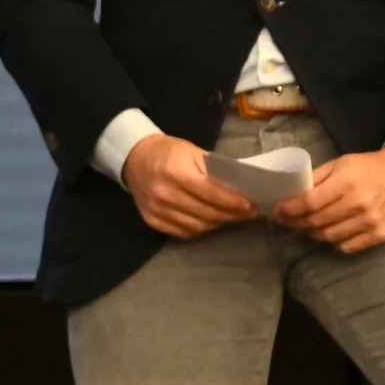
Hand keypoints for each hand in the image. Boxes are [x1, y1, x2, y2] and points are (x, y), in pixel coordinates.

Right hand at [121, 134, 257, 239]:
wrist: (134, 157)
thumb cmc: (169, 152)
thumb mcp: (193, 152)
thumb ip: (215, 170)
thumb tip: (241, 189)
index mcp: (176, 172)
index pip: (211, 193)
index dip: (233, 202)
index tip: (250, 205)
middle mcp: (164, 193)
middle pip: (207, 212)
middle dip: (231, 214)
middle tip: (246, 213)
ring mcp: (157, 209)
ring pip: (198, 226)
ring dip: (217, 223)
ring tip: (229, 216)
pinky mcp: (152, 220)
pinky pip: (184, 232)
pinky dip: (200, 228)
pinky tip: (208, 220)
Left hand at [273, 147, 384, 252]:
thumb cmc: (369, 166)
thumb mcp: (341, 162)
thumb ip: (317, 178)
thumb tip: (292, 193)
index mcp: (347, 182)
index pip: (310, 202)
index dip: (290, 209)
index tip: (278, 210)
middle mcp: (359, 204)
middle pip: (317, 222)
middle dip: (296, 222)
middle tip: (286, 220)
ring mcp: (372, 222)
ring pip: (330, 236)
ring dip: (312, 233)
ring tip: (304, 227)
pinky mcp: (381, 234)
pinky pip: (348, 246)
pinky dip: (334, 242)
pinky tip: (328, 233)